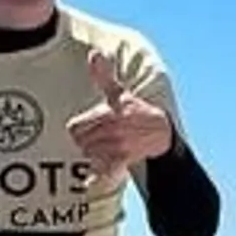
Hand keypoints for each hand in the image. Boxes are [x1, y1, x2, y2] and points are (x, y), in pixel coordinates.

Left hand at [65, 47, 173, 177]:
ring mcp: (117, 145)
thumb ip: (103, 76)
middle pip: (80, 143)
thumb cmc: (134, 110)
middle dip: (86, 142)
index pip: (74, 128)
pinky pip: (103, 171)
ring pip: (89, 156)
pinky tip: (89, 182)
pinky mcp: (123, 160)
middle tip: (98, 139)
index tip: (88, 128)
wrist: (161, 132)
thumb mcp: (119, 93)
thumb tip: (94, 53)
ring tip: (106, 148)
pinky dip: (95, 178)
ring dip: (93, 155)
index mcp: (107, 112)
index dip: (79, 129)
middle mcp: (112, 129)